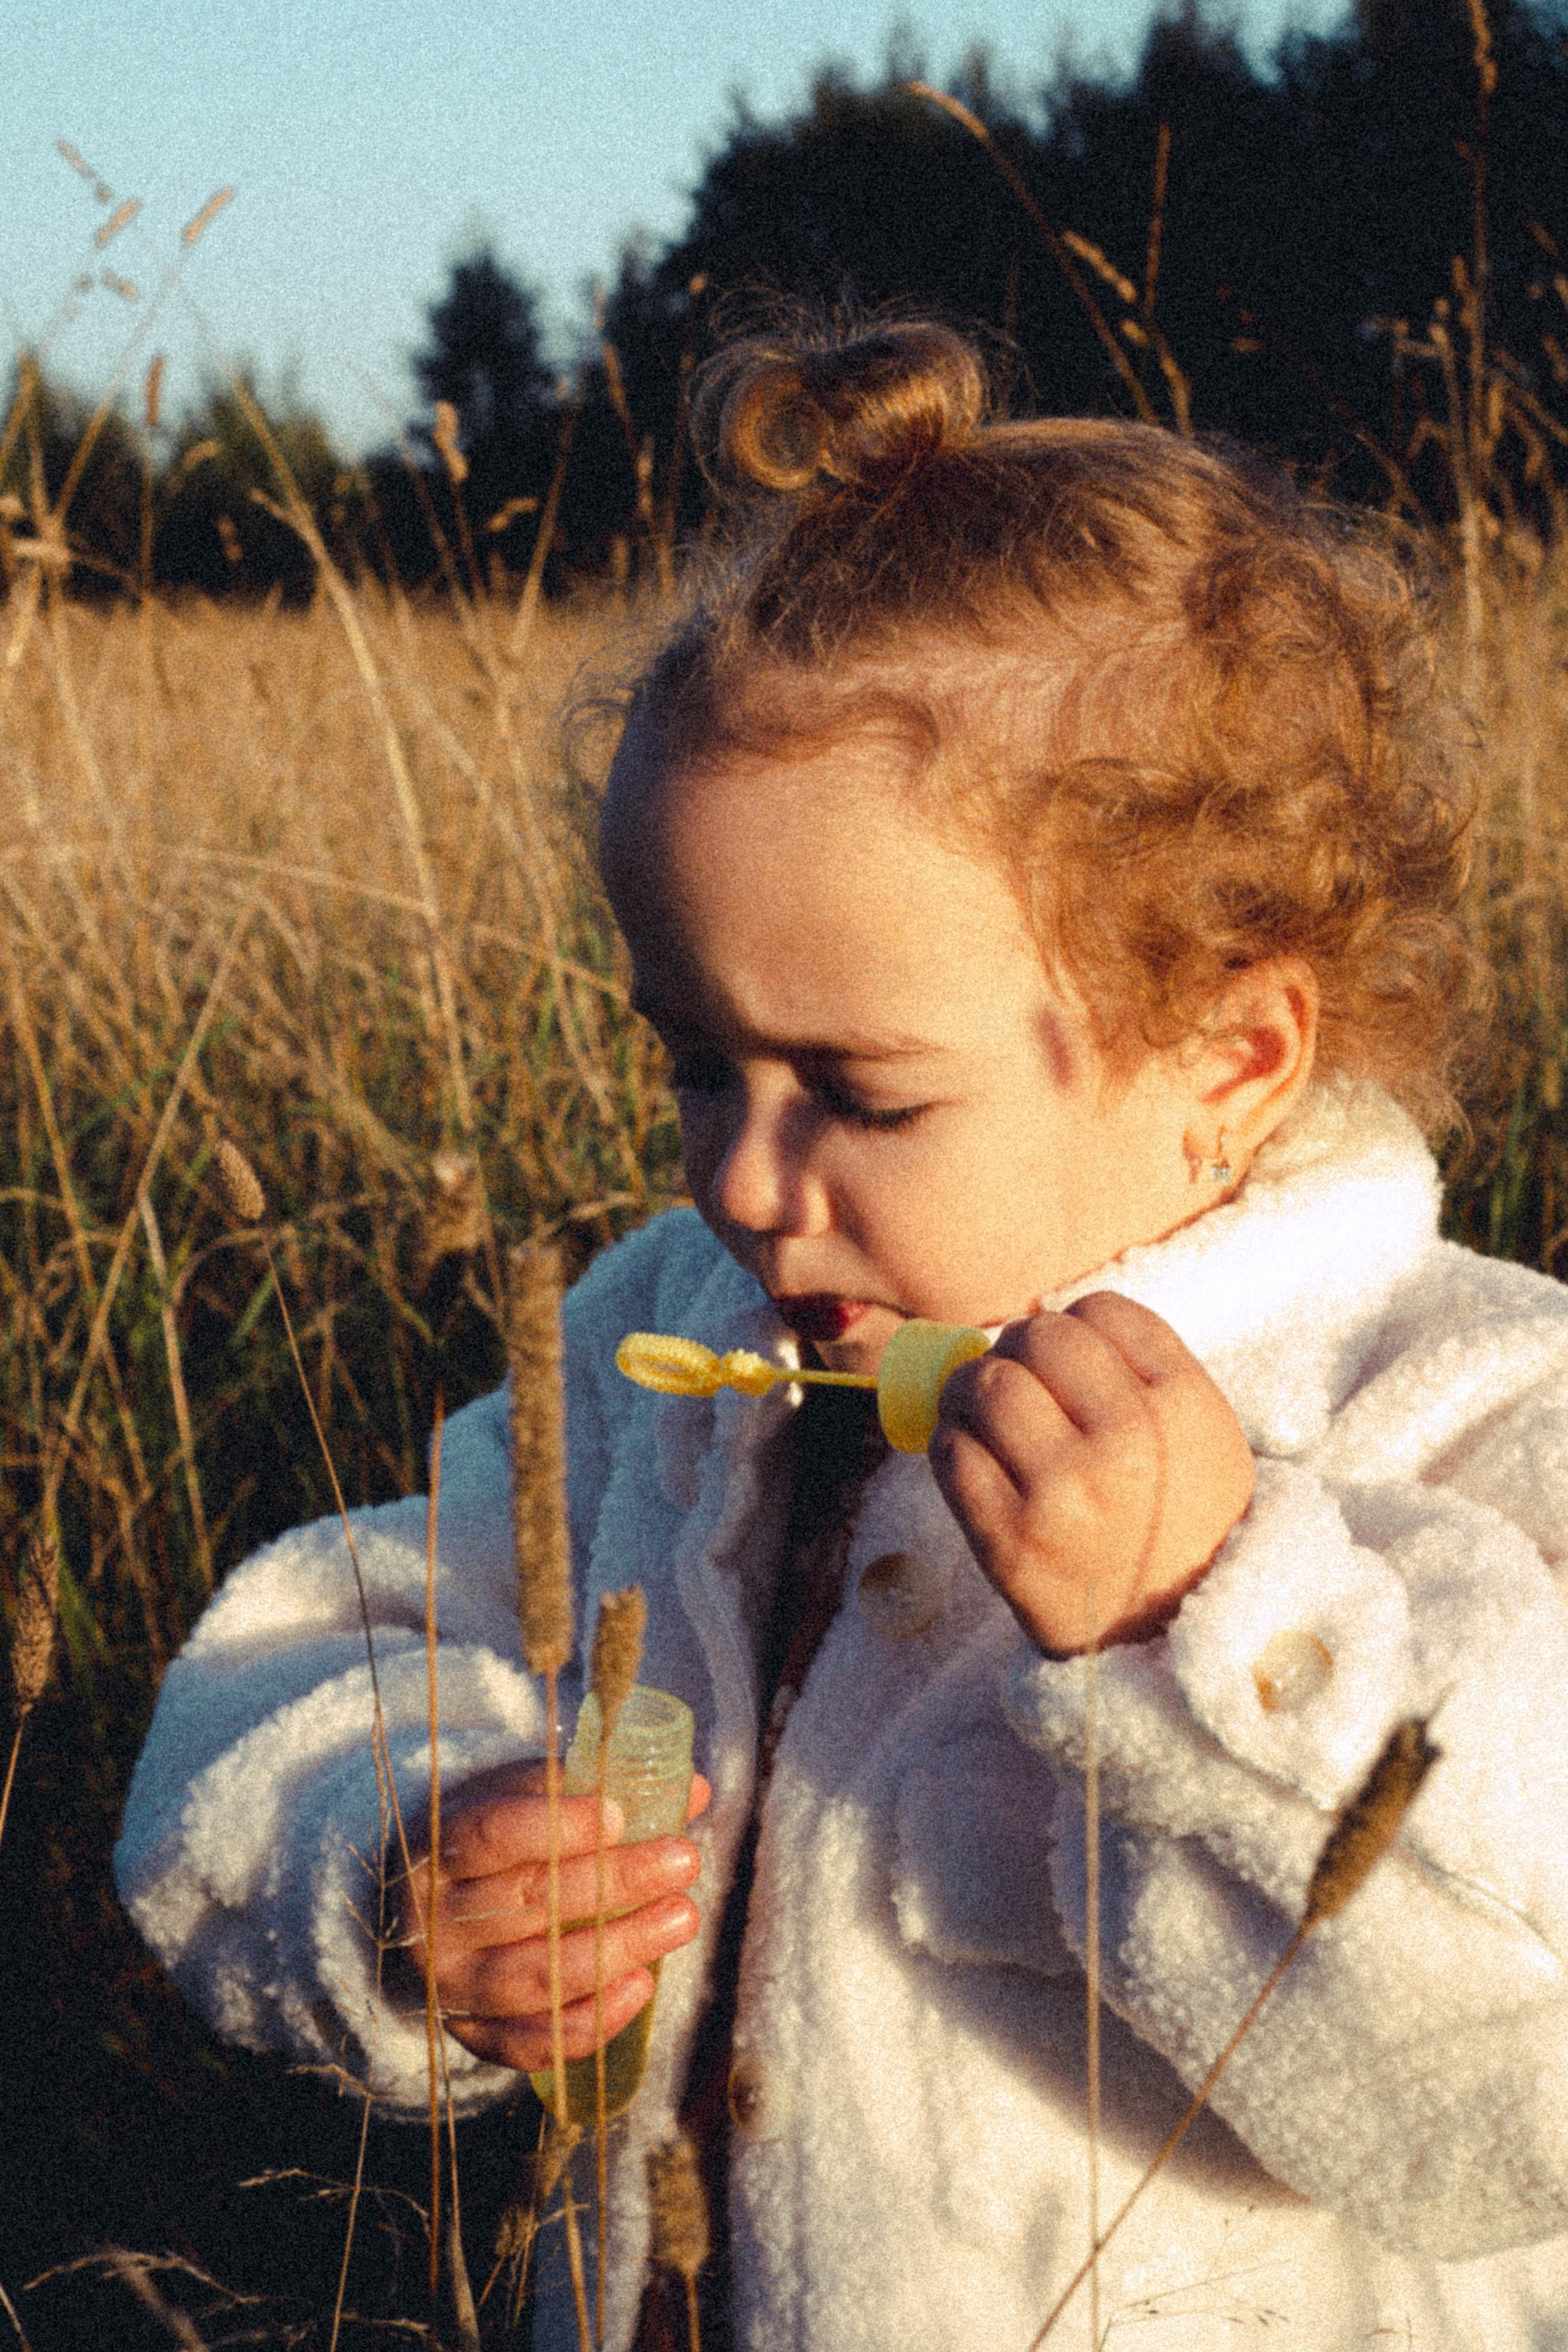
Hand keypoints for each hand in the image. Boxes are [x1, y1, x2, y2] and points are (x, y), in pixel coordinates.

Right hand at [397, 1759, 708, 2072]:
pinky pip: (534, 2041)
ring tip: (682, 1918)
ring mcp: (453, 1986)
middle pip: (529, 1903)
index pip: (492, 1835)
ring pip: (539, 1976)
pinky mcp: (474, 2035)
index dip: (556, 1826)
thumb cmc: (487, 1843)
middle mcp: (436, 1921)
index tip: (619, 1816)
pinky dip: (593, 2019)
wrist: (421, 1913)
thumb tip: (690, 1789)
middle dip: (616, 1881)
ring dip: (619, 1948)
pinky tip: (642, 1984)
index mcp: (438, 1849)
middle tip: (683, 1860)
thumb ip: (591, 1788)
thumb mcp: (520, 1798)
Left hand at [929, 1292, 1254, 1655]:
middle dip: (1016, 1351)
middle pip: (1036, 1337)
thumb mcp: (1203, 1437)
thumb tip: (1039, 1321)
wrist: (1174, 1641)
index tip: (1068, 1361)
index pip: (1101, 1311)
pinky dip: (951, 1444)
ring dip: (969, 1390)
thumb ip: (1141, 1371)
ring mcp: (1065, 1492)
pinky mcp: (1010, 1540)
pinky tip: (972, 1458)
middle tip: (1015, 1379)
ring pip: (983, 1385)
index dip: (1075, 1327)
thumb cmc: (1182, 1525)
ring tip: (982, 1413)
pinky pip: (950, 1453)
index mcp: (1184, 1406)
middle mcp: (1128, 1441)